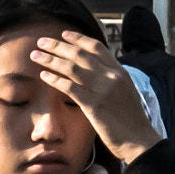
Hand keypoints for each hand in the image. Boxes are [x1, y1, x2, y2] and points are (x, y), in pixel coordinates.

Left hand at [30, 31, 162, 163]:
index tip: (63, 34)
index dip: (78, 39)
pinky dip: (54, 79)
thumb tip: (94, 70)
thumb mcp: (125, 91)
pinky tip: (43, 75)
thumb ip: (111, 79)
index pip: (97, 47)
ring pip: (71, 67)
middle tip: (41, 41)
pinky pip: (69, 87)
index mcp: (120, 71)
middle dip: (58, 45)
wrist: (139, 139)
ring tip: (35, 55)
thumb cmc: (130, 119)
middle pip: (80, 54)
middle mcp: (112, 76)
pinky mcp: (93, 104)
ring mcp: (103, 89)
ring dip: (50, 59)